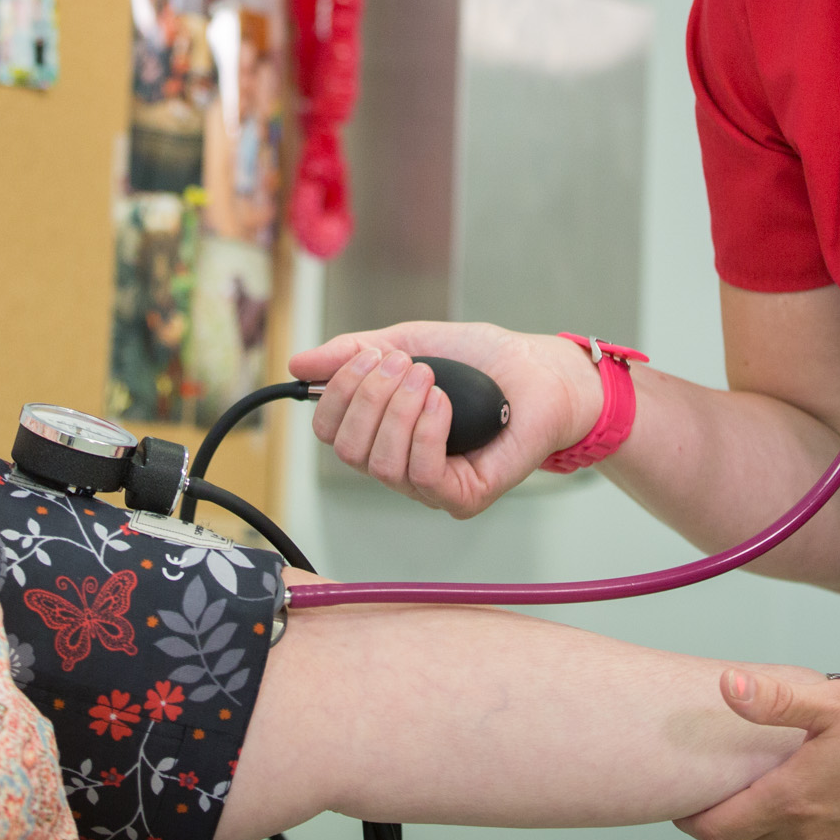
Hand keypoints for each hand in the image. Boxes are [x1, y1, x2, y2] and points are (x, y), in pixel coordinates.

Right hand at [287, 322, 601, 516]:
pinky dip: (425, 430)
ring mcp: (430, 486)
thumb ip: (355, 353)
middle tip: (402, 363)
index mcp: (381, 432)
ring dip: (397, 410)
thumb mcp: (410, 342)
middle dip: (367, 396)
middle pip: (346, 449)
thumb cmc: (484, 360)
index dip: (338, 392)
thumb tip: (297, 363)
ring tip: (428, 376)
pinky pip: (421, 474)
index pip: (329, 431)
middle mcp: (399, 465)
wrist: (542, 372)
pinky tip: (442, 401)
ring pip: (380, 464)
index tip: (367, 356)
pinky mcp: (463, 497)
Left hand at [674, 671, 839, 839]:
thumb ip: (777, 697)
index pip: (721, 829)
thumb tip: (727, 686)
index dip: (695, 819)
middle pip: (757, 836)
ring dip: (795, 816)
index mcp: (798, 801)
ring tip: (807, 775)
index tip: (684, 805)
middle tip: (740, 779)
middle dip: (742, 812)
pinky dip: (837, 831)